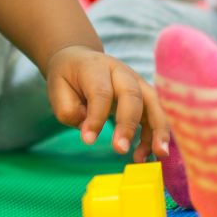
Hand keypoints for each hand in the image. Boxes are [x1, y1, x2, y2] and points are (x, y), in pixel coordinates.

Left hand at [44, 44, 168, 161]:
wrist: (79, 60)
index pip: (100, 92)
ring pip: (153, 103)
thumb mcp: (57, 89)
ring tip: (159, 154)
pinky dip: (156, 136)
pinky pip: (156, 115)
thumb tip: (90, 129)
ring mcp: (136, 81)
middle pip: (131, 95)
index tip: (88, 140)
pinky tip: (150, 155)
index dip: (96, 117)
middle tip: (120, 149)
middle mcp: (120, 71)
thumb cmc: (69, 78)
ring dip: (158, 129)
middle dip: (128, 124)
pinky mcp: (145, 96)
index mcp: (95, 67)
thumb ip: (69, 110)